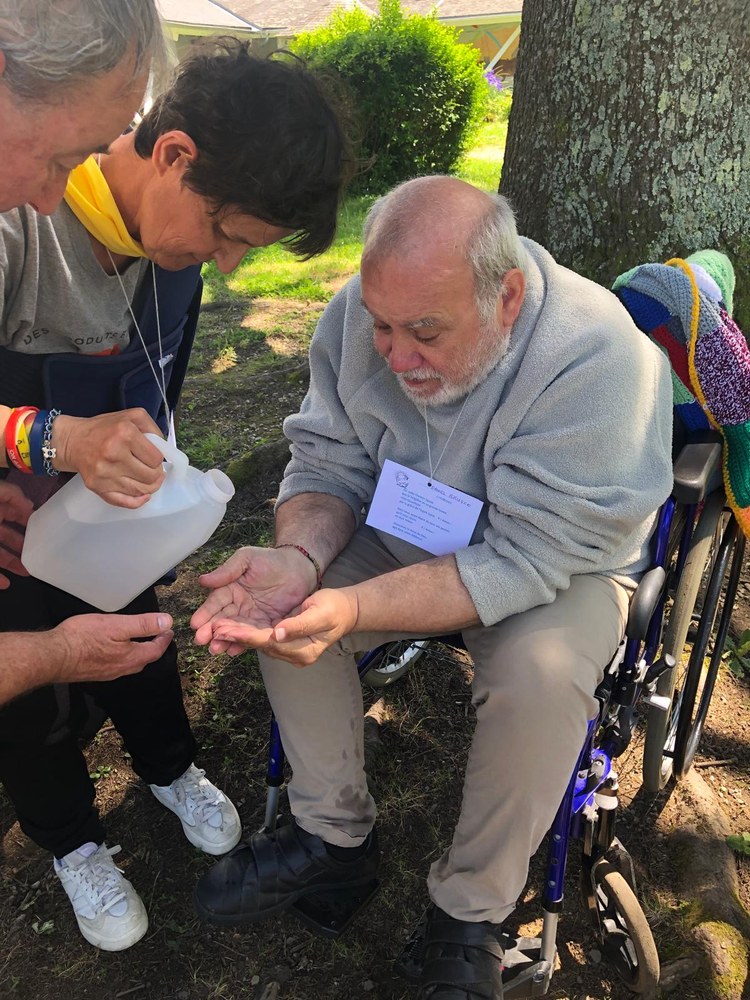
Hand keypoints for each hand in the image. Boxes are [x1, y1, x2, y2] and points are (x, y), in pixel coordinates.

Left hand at [0, 481, 32, 587]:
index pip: (15, 514)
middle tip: (39, 555)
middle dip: (24, 546)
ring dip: (12, 564)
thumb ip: (12, 495)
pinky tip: (5, 583)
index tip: (44, 530)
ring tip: (26, 572)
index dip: (29, 521)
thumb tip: (30, 505)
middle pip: (9, 536)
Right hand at [50, 611, 173, 681]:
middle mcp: (122, 669)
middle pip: (145, 659)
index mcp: (132, 658)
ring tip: (140, 641)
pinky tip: (116, 649)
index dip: (164, 638)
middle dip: (154, 647)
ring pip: (131, 663)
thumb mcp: (117, 625)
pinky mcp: (95, 673)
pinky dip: (124, 656)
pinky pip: (116, 665)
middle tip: (157, 634)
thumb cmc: (84, 638)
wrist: (53, 656)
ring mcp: (108, 674)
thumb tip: (167, 622)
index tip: (169, 630)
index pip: (156, 650)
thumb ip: (143, 624)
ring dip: (139, 652)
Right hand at [52, 409, 165, 507]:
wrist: (72, 441)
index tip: (153, 457)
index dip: (158, 459)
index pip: (156, 458)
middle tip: (152, 469)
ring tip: (149, 480)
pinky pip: (124, 502)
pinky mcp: (97, 487)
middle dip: (156, 474)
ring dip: (150, 487)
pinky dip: (137, 501)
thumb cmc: (103, 429)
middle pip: (151, 476)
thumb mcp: (131, 417)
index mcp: (124, 434)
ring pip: (140, 490)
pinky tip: (143, 495)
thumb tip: (164, 449)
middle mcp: (114, 454)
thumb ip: (152, 428)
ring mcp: (105, 473)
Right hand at [191, 545, 317, 654]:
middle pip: (222, 620)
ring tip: (216, 649)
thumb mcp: (247, 559)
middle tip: (202, 641)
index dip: (205, 613)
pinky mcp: (266, 625)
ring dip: (225, 640)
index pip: (215, 603)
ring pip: (235, 630)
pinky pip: (254, 635)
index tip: (195, 624)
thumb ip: (227, 570)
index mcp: (230, 589)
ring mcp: (252, 617)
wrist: (300, 568)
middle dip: (211, 631)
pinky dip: (244, 643)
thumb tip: (203, 580)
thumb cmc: (272, 559)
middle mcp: (238, 605)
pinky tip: (235, 650)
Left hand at [211, 586, 358, 665]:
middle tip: (212, 631)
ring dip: (238, 637)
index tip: (225, 630)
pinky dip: (247, 634)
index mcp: (303, 650)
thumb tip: (278, 633)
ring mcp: (290, 652)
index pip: (269, 643)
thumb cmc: (334, 608)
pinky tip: (231, 629)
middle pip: (260, 646)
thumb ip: (299, 625)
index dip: (246, 636)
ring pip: (259, 644)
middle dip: (236, 638)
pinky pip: (263, 640)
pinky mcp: (285, 644)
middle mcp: (294, 656)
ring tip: (216, 629)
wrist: (345, 611)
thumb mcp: (320, 612)